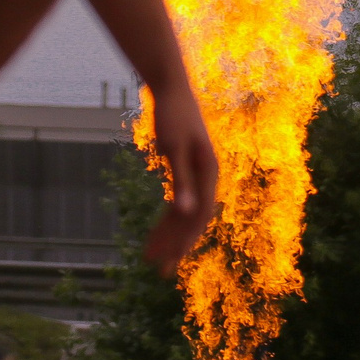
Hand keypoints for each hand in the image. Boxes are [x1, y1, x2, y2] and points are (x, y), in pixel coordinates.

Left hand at [141, 86, 218, 274]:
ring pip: (183, 214)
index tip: (170, 261)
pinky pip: (177, 202)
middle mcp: (206, 178)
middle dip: (175, 246)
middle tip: (158, 271)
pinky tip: (156, 233)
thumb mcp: (174, 148)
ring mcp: (195, 176)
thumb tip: (187, 212)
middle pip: (192, 220)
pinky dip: (166, 220)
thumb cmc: (173, 115)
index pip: (198, 216)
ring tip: (151, 257)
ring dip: (168, 236)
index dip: (184, 241)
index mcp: (208, 174)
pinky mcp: (183, 171)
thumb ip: (181, 181)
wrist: (170, 89)